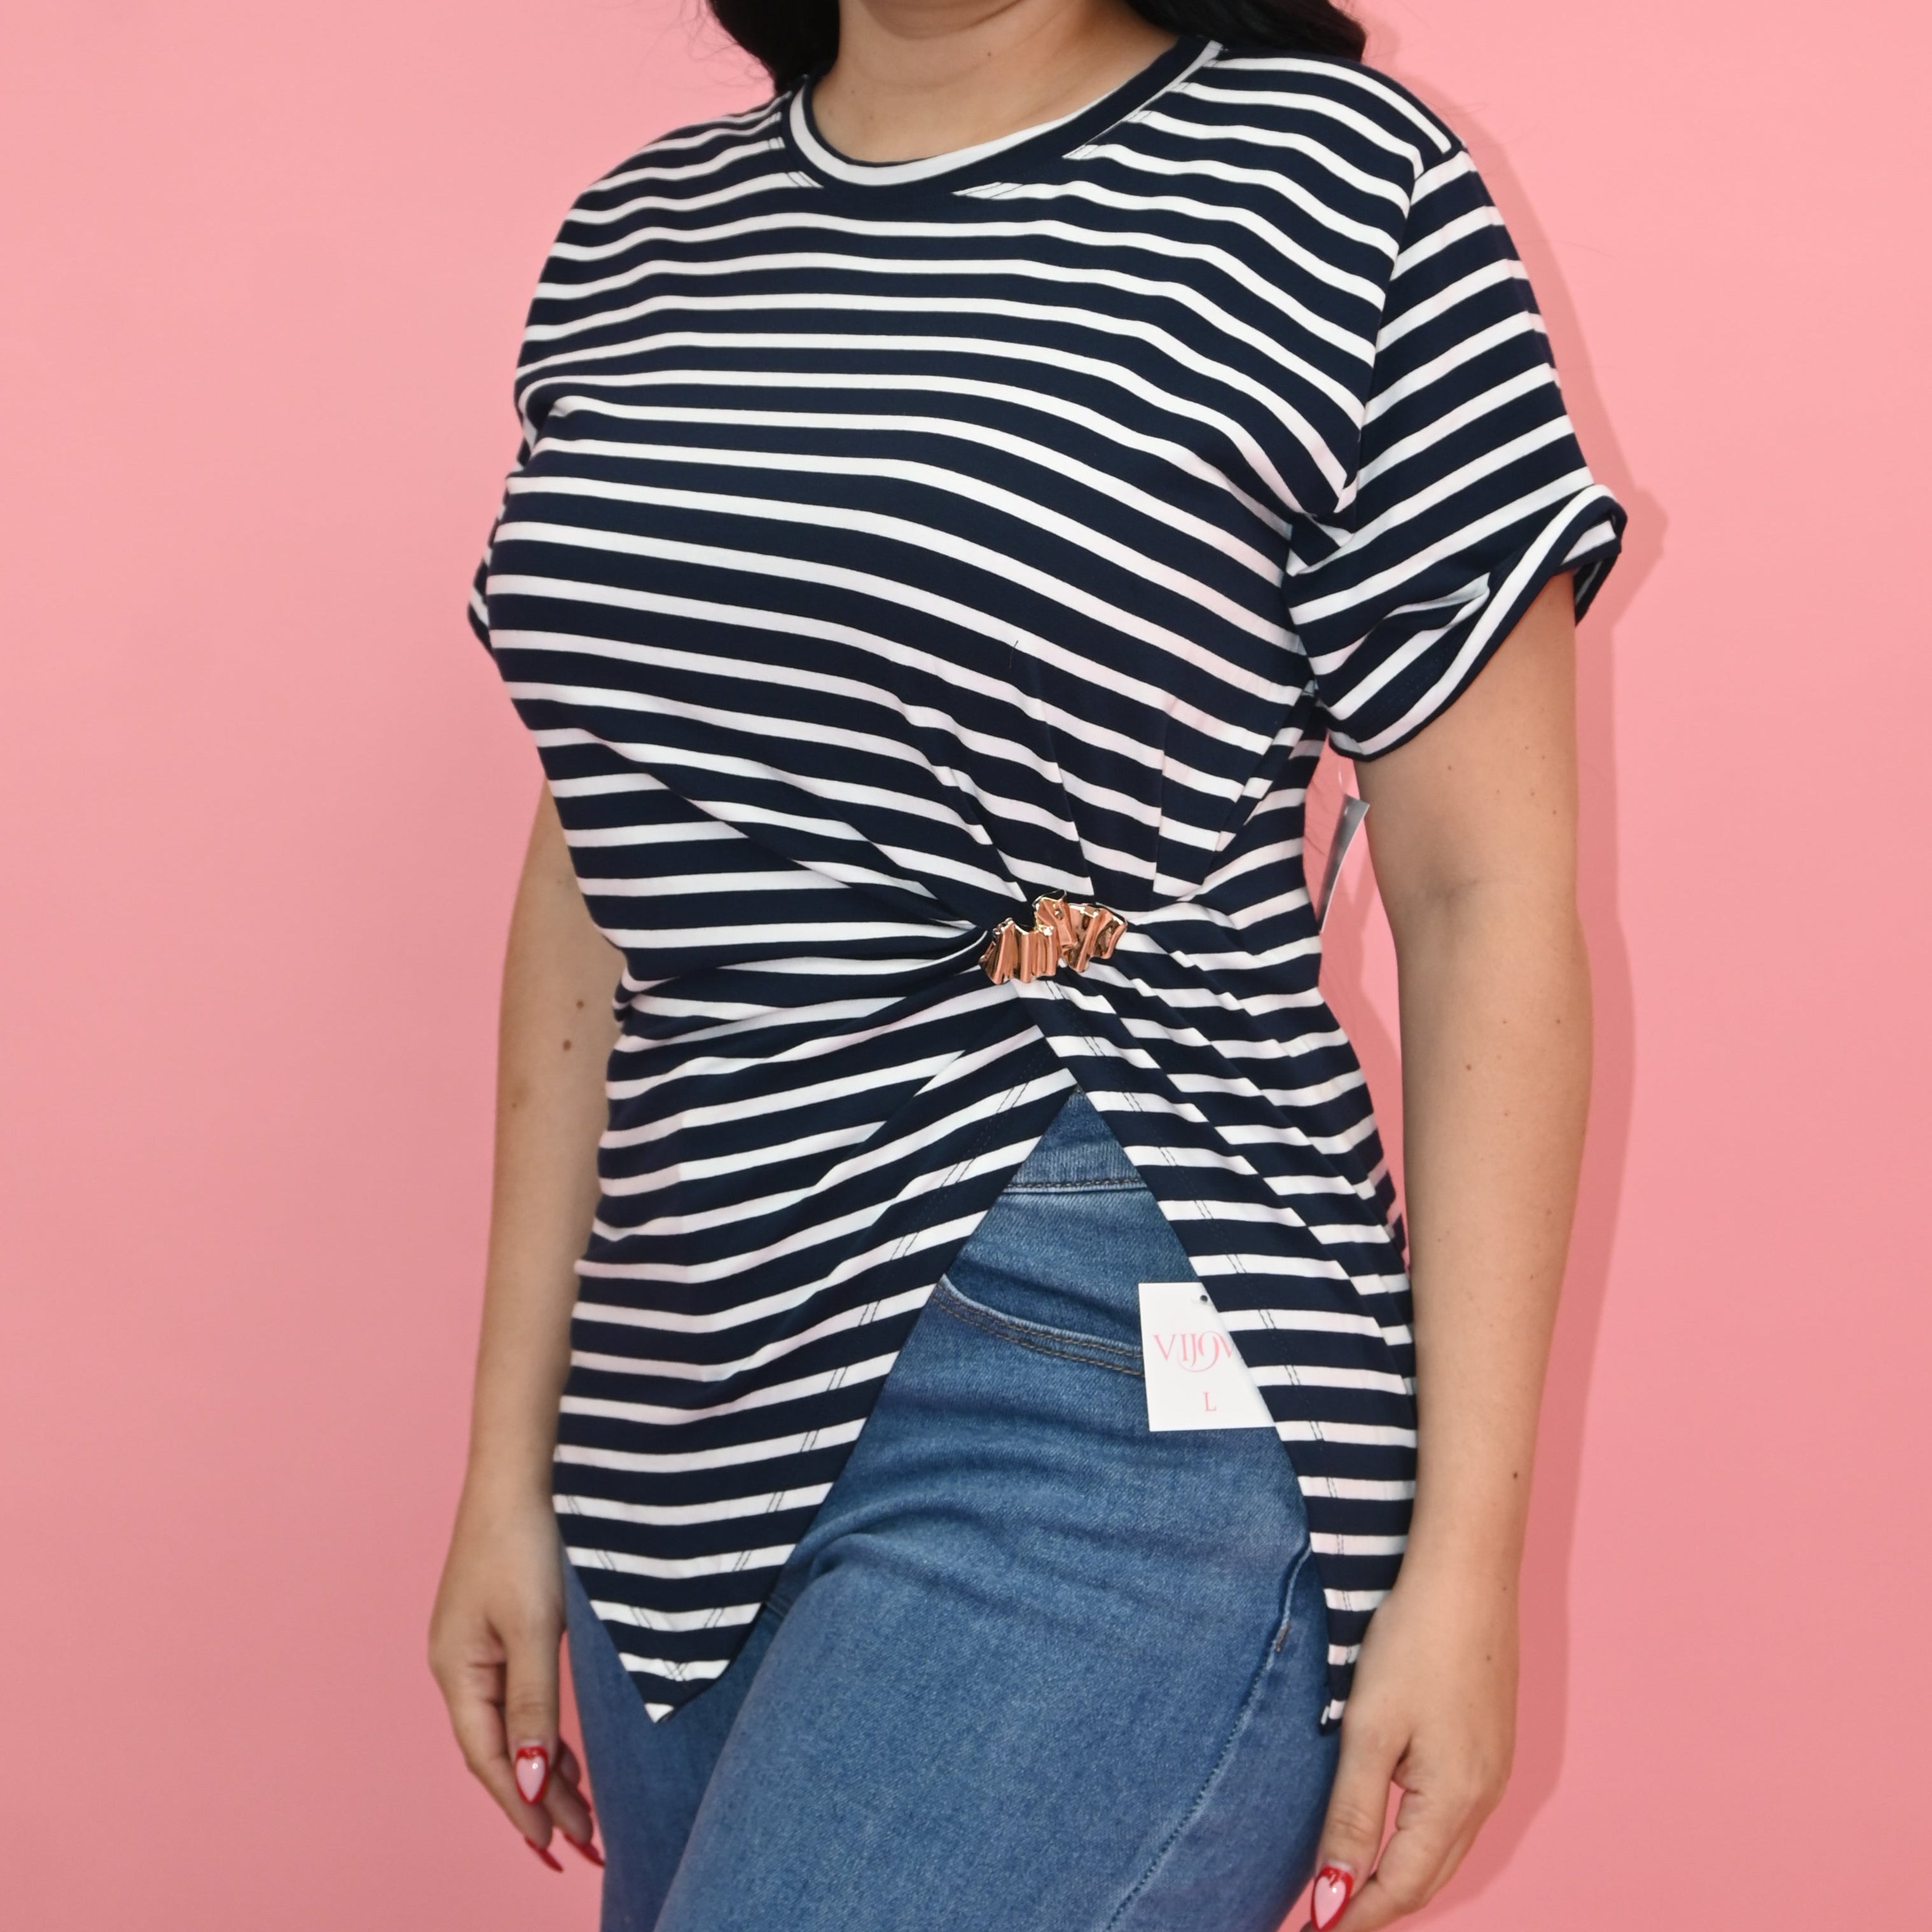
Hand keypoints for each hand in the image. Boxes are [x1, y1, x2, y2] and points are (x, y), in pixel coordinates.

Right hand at [428, 1483, 600, 1868]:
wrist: (521, 1466)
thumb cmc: (525, 1539)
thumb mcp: (535, 1627)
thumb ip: (534, 1705)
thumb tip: (531, 1783)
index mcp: (458, 1670)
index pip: (492, 1760)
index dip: (524, 1808)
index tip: (557, 1851)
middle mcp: (459, 1664)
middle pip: (501, 1751)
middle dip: (540, 1802)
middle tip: (585, 1845)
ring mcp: (476, 1645)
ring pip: (512, 1727)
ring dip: (546, 1770)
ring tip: (583, 1815)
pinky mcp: (499, 1625)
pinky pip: (518, 1698)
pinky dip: (543, 1731)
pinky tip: (567, 1752)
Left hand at [1303, 1555, 1517, 1929]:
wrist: (1467, 1571)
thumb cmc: (1415, 1641)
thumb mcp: (1370, 1730)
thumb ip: (1352, 1816)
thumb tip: (1333, 1898)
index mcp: (1455, 1800)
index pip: (1401, 1888)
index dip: (1356, 1917)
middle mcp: (1485, 1795)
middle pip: (1428, 1876)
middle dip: (1379, 1904)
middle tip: (1329, 1919)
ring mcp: (1494, 1768)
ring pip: (1445, 1848)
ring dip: (1401, 1873)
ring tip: (1352, 1887)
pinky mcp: (1490, 1740)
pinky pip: (1456, 1814)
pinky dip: (1421, 1837)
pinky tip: (1394, 1828)